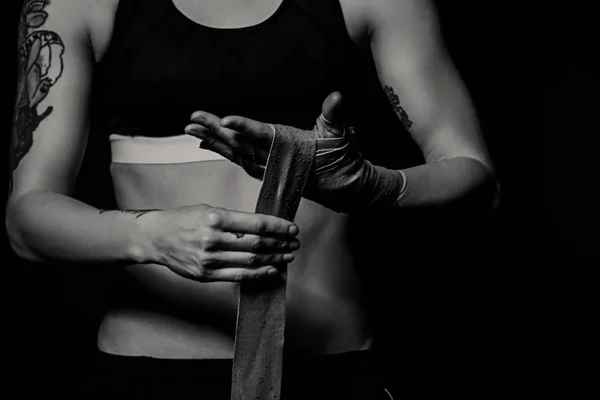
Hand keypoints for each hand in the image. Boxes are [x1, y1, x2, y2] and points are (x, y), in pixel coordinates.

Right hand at [138, 204, 300, 281]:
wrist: (156, 238)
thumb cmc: (184, 220)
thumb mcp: (208, 210)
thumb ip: (234, 220)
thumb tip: (264, 227)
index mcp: (215, 218)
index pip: (256, 224)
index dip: (279, 227)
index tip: (292, 229)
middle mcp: (213, 239)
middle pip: (257, 244)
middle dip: (281, 244)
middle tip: (295, 243)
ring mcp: (209, 259)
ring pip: (251, 261)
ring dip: (274, 259)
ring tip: (288, 256)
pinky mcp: (206, 275)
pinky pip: (239, 277)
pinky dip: (259, 274)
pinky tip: (272, 270)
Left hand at [185, 92, 345, 179]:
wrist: (341, 188)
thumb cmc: (340, 160)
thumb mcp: (339, 135)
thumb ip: (334, 115)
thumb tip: (336, 97)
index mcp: (288, 148)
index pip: (262, 135)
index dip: (243, 127)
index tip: (224, 120)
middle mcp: (273, 160)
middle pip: (239, 143)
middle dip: (215, 131)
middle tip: (193, 119)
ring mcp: (266, 166)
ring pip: (234, 152)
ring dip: (212, 140)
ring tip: (191, 128)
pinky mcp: (263, 169)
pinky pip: (237, 159)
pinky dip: (221, 150)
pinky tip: (205, 142)